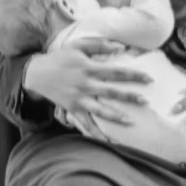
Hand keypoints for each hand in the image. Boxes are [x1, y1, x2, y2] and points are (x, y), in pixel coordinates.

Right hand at [23, 39, 151, 127]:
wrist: (37, 73)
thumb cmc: (60, 57)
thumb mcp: (78, 45)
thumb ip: (100, 45)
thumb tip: (121, 47)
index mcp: (89, 68)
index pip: (117, 72)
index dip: (134, 76)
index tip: (149, 79)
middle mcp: (85, 85)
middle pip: (112, 92)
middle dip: (130, 97)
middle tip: (146, 102)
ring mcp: (79, 99)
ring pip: (100, 110)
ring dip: (116, 116)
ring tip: (131, 122)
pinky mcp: (73, 109)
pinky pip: (85, 123)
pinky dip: (95, 133)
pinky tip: (107, 141)